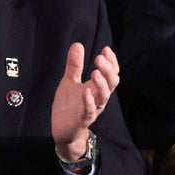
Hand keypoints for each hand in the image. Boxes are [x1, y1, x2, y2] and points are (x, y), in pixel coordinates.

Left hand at [50, 42, 118, 158]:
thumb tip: (78, 44)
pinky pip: (90, 111)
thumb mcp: (69, 81)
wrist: (62, 129)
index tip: (106, 49)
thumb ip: (74, 65)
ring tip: (95, 72)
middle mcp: (98, 98)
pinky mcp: (83, 120)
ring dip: (101, 84)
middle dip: (108, 70)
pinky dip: (89, 102)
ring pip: (104, 97)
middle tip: (99, 58)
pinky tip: (86, 92)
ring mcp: (92, 109)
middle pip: (112, 83)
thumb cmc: (69, 105)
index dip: (111, 62)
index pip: (111, 73)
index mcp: (97, 88)